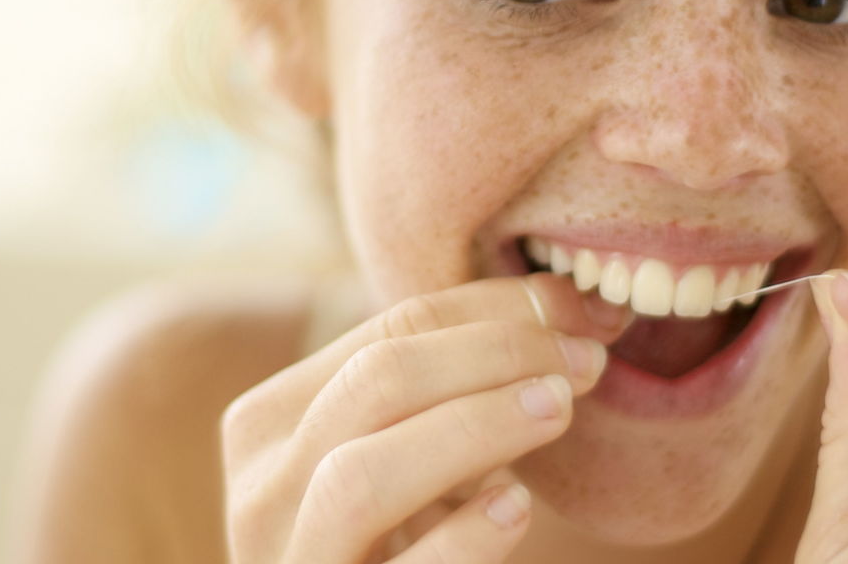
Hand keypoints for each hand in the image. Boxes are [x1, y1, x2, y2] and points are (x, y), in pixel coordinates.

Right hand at [219, 273, 631, 563]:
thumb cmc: (399, 540)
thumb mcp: (412, 454)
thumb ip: (462, 386)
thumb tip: (578, 309)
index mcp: (273, 422)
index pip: (389, 330)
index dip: (497, 310)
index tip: (583, 313)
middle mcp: (262, 492)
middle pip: (373, 384)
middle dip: (493, 356)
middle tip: (584, 362)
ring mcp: (293, 563)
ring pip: (360, 476)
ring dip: (473, 428)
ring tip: (558, 410)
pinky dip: (462, 538)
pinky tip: (516, 509)